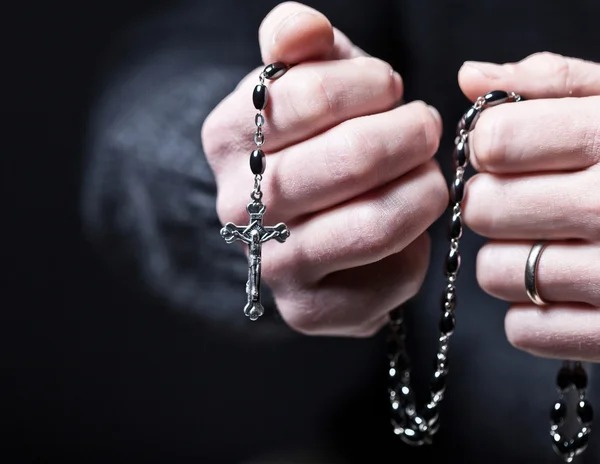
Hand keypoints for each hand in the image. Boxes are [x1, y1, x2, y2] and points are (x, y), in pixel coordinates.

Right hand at [202, 1, 446, 335]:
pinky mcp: (308, 311)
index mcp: (226, 138)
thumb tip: (301, 30)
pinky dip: (415, 251)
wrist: (309, 214)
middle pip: (339, 164)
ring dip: (420, 194)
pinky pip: (383, 283)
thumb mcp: (305, 73)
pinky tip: (408, 229)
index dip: (364, 86)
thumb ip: (297, 38)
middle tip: (426, 126)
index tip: (390, 86)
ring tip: (430, 176)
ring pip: (367, 227)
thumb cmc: (316, 135)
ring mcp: (271, 265)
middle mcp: (236, 208)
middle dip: (403, 138)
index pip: (303, 99)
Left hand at [459, 52, 599, 360]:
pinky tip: (565, 289)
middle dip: (494, 201)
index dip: (490, 144)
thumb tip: (469, 76)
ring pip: (494, 272)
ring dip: (508, 259)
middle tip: (527, 199)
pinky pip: (524, 329)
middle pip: (483, 208)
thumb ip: (552, 83)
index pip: (494, 141)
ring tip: (549, 244)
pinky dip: (532, 313)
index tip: (509, 150)